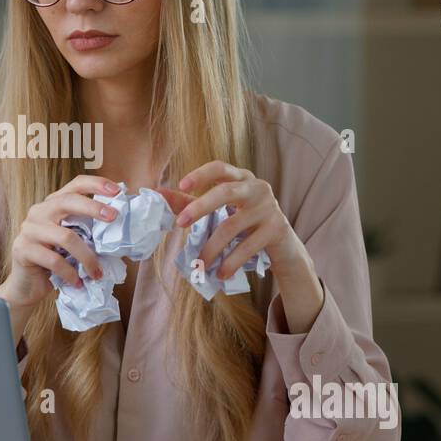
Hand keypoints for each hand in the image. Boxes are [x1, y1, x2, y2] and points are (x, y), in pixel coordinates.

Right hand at [0, 175, 121, 311]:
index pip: (75, 185)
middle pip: (67, 202)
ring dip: (86, 257)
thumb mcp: (72, 242)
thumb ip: (87, 231)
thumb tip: (119, 229)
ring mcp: (29, 230)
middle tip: (114, 218)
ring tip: (97, 273)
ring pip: (65, 237)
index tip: (117, 191)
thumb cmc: (54, 261)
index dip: (96, 184)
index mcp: (53, 205)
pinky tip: (78, 282)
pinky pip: (53, 260)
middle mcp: (39, 212)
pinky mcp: (22, 250)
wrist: (26, 286)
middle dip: (93, 208)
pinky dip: (70, 273)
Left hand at [156, 161, 299, 279]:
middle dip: (200, 207)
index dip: (201, 174)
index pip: (220, 168)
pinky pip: (247, 246)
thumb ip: (189, 201)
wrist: (283, 245)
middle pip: (225, 192)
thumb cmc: (245, 222)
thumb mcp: (220, 209)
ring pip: (232, 225)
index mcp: (241, 178)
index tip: (182, 185)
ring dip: (212, 247)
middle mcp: (257, 188)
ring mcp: (269, 207)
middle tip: (180, 223)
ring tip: (199, 264)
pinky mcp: (276, 228)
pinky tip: (220, 273)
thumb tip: (157, 193)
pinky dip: (231, 262)